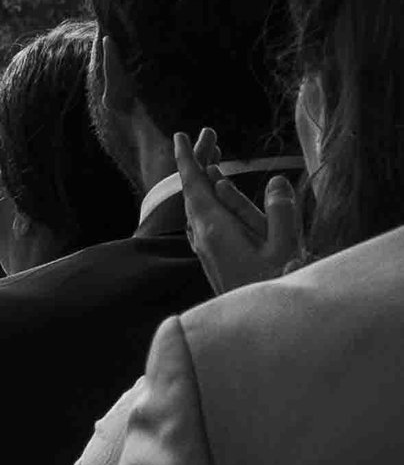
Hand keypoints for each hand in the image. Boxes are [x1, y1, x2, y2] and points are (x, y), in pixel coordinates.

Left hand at [176, 129, 303, 294]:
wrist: (257, 328)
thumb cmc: (272, 287)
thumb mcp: (283, 248)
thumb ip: (281, 212)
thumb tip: (276, 181)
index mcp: (215, 229)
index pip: (194, 186)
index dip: (187, 159)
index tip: (180, 136)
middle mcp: (203, 237)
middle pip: (194, 192)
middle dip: (199, 163)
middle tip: (210, 139)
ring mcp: (205, 250)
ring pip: (197, 208)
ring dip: (204, 182)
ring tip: (214, 161)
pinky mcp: (212, 260)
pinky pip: (204, 222)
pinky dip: (209, 202)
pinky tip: (216, 201)